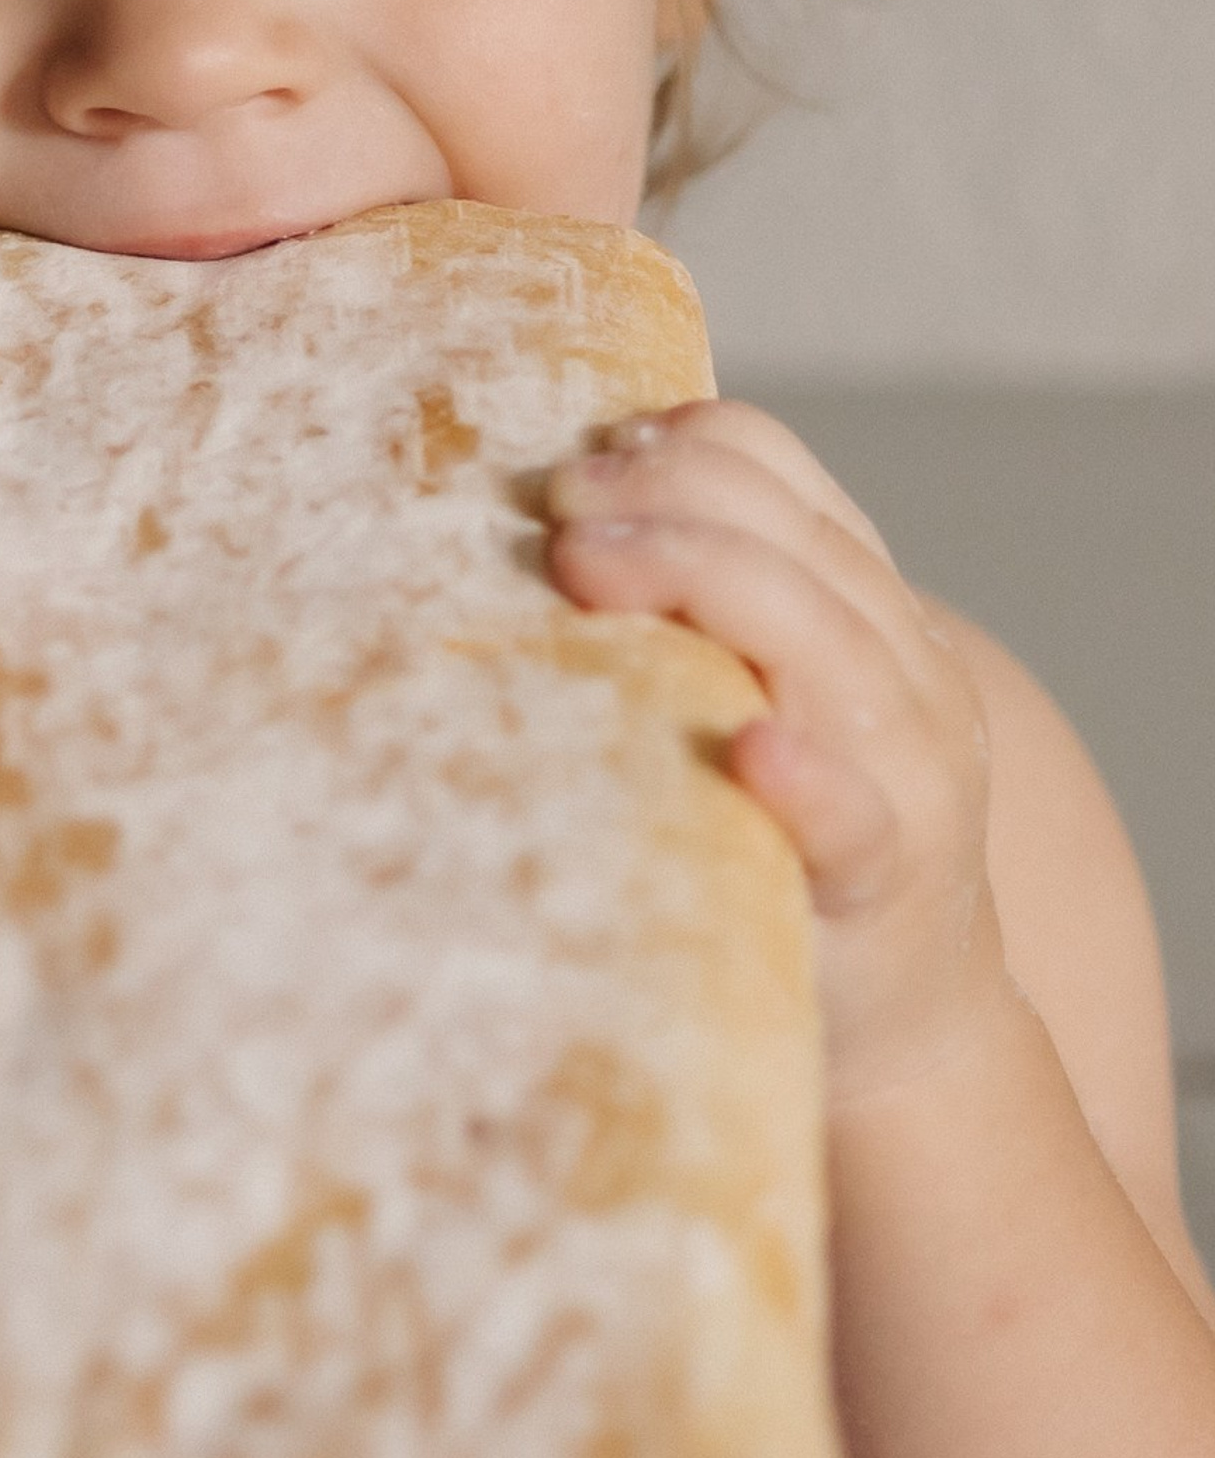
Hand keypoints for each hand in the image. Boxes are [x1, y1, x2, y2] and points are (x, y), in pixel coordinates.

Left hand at [544, 401, 1006, 1101]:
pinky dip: (808, 777)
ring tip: (589, 564)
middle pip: (791, 541)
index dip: (680, 446)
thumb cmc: (791, 830)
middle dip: (666, 502)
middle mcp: (904, 667)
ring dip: (702, 580)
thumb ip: (699, 610)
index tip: (574, 458)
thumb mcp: (764, 690)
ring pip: (827, 640)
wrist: (914, 1011)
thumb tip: (543, 518)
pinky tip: (753, 748)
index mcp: (862, 604)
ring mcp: (912, 770)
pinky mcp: (888, 880)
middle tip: (555, 507)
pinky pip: (855, 817)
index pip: (781, 476)